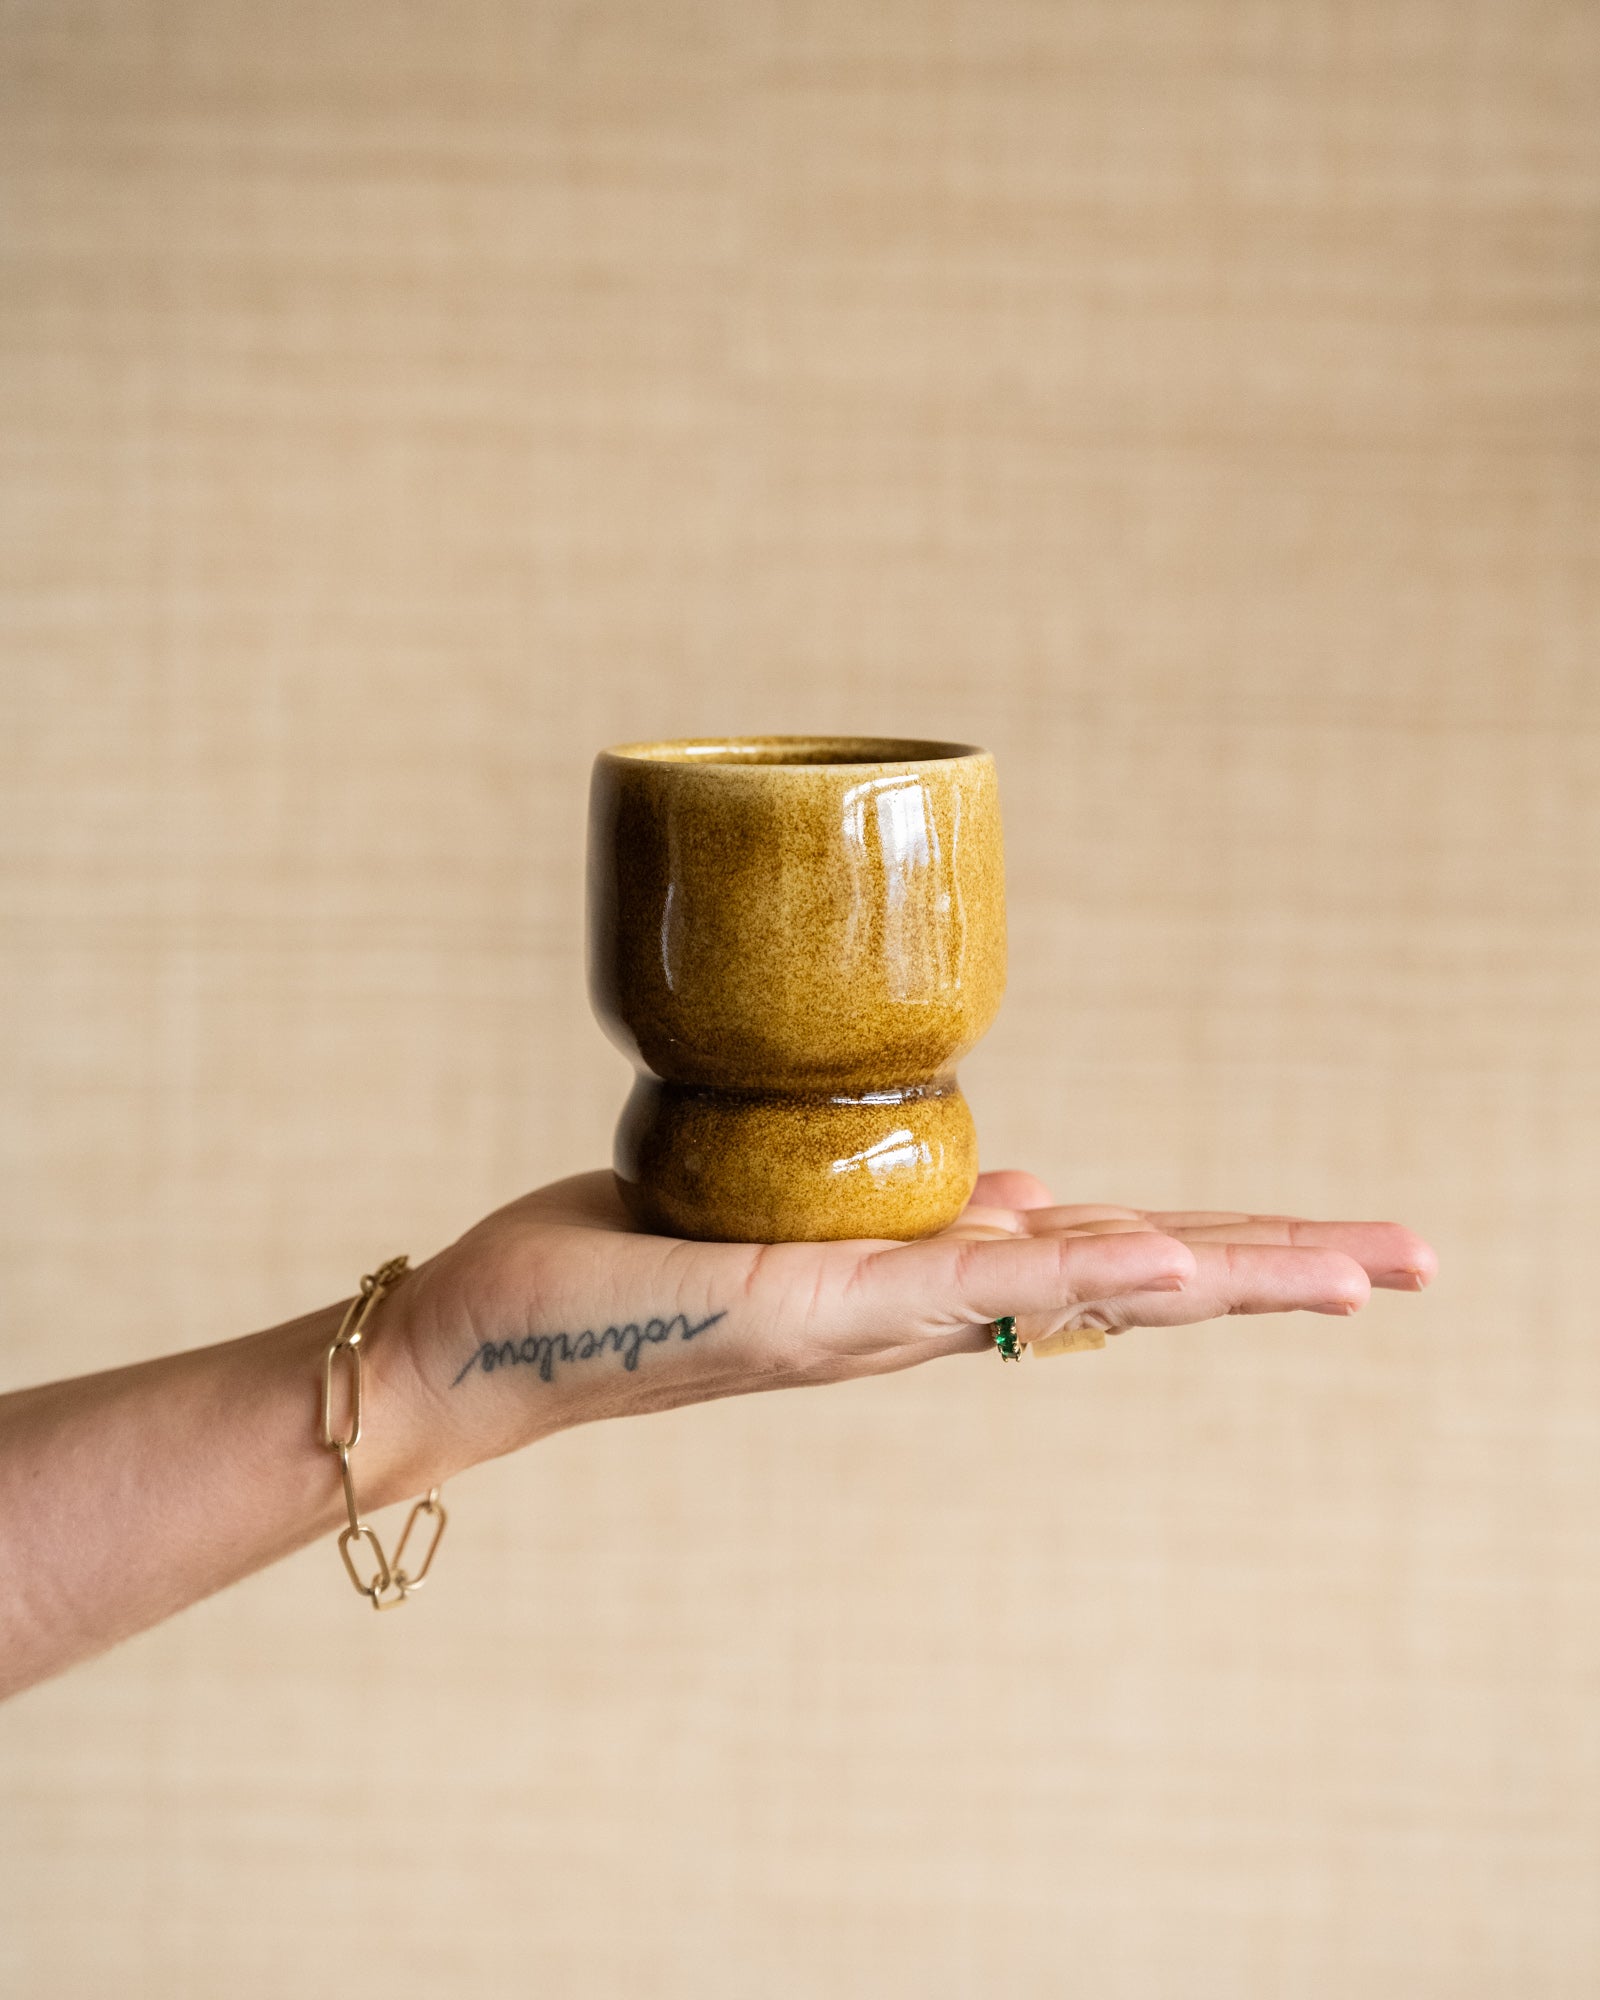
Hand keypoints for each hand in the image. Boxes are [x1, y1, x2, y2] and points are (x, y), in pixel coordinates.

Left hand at [390, 1170, 1436, 1480]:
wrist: (480, 1347)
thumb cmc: (622, 1274)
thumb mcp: (785, 1223)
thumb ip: (909, 1215)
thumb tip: (1028, 1184)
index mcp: (918, 1285)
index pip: (1101, 1262)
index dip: (1229, 1252)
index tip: (1345, 1249)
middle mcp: (914, 1319)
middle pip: (1127, 1286)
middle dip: (1274, 1274)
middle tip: (1415, 1265)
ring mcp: (868, 1324)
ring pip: (1072, 1287)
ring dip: (1221, 1272)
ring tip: (1353, 1267)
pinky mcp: (801, 1310)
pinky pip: (953, 1288)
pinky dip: (1067, 1270)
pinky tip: (1164, 1255)